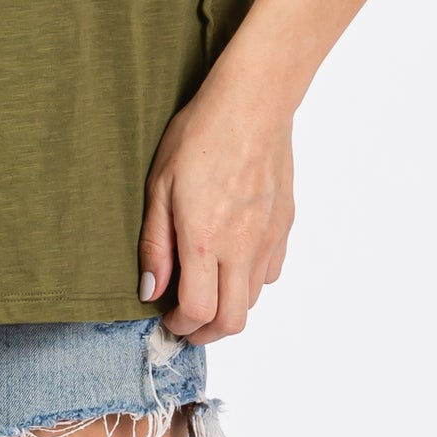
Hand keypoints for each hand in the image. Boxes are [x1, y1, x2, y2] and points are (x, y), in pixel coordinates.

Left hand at [137, 71, 294, 344]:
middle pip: (232, 321)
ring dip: (228, 307)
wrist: (252, 104)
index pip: (199, 312)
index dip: (180, 326)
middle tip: (185, 321)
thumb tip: (151, 290)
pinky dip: (250, 282)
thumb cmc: (200, 135)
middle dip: (205, 332)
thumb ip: (155, 244)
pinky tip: (232, 260)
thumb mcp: (160, 184)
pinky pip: (270, 272)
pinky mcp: (284, 225)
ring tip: (205, 289)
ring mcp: (268, 239)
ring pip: (254, 300)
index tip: (166, 318)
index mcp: (205, 241)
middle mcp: (242, 248)